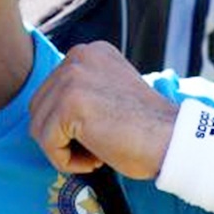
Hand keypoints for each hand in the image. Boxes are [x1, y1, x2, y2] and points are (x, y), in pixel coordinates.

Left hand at [29, 41, 178, 178]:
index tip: (100, 133)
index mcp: (88, 52)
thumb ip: (81, 90)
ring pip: (39, 126)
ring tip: (96, 154)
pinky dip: (66, 161)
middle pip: (39, 107)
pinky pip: (47, 142)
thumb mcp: (109, 92)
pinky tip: (96, 159)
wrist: (174, 142)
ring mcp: (72, 77)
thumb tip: (45, 111)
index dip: (67, 124)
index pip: (50, 92)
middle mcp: (78, 56)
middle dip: (61, 136)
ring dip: (63, 150)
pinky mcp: (69, 103)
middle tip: (96, 148)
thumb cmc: (145, 129)